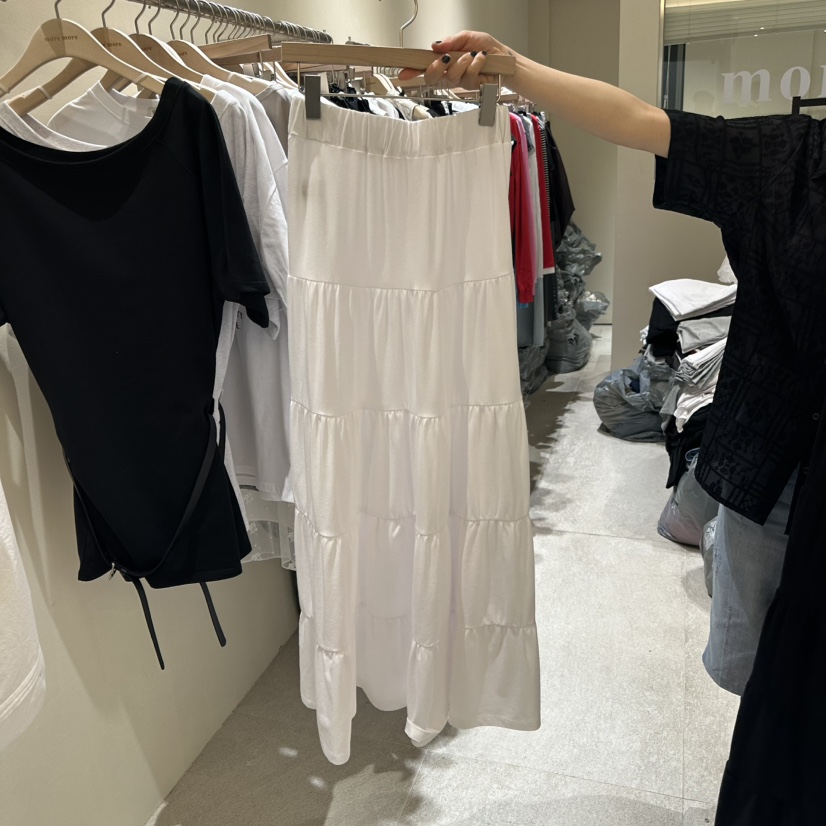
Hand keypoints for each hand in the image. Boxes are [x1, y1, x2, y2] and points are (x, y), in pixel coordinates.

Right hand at [398, 31, 512, 89]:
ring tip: (472, 54)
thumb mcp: (467, 37)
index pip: (423, 65)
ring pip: (450, 77)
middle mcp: (448, 71)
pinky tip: (480, 59)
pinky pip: (467, 77)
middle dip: (436, 67)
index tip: (403, 73)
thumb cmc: (486, 48)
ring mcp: (458, 80)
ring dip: (461, 63)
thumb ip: (451, 41)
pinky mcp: (470, 86)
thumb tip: (436, 45)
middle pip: (431, 77)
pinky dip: (474, 65)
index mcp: (443, 59)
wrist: (504, 58)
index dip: (412, 70)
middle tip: (445, 59)